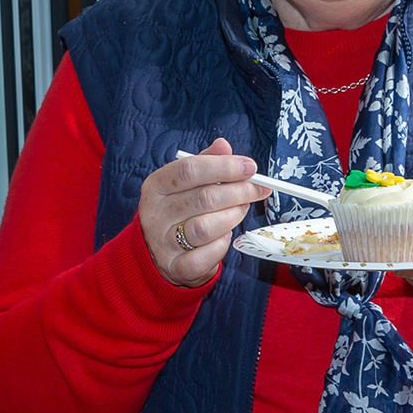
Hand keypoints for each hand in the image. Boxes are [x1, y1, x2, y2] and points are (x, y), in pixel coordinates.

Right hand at [138, 140, 257, 287]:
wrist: (158, 255)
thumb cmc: (178, 211)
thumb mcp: (184, 183)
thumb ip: (205, 163)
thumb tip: (224, 146)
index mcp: (156, 186)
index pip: (189, 170)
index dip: (224, 167)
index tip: (250, 167)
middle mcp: (155, 214)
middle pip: (204, 198)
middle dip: (239, 192)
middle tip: (257, 189)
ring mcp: (163, 242)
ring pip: (207, 227)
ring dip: (233, 217)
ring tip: (240, 210)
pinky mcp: (175, 267)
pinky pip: (207, 255)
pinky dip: (223, 244)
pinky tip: (225, 235)